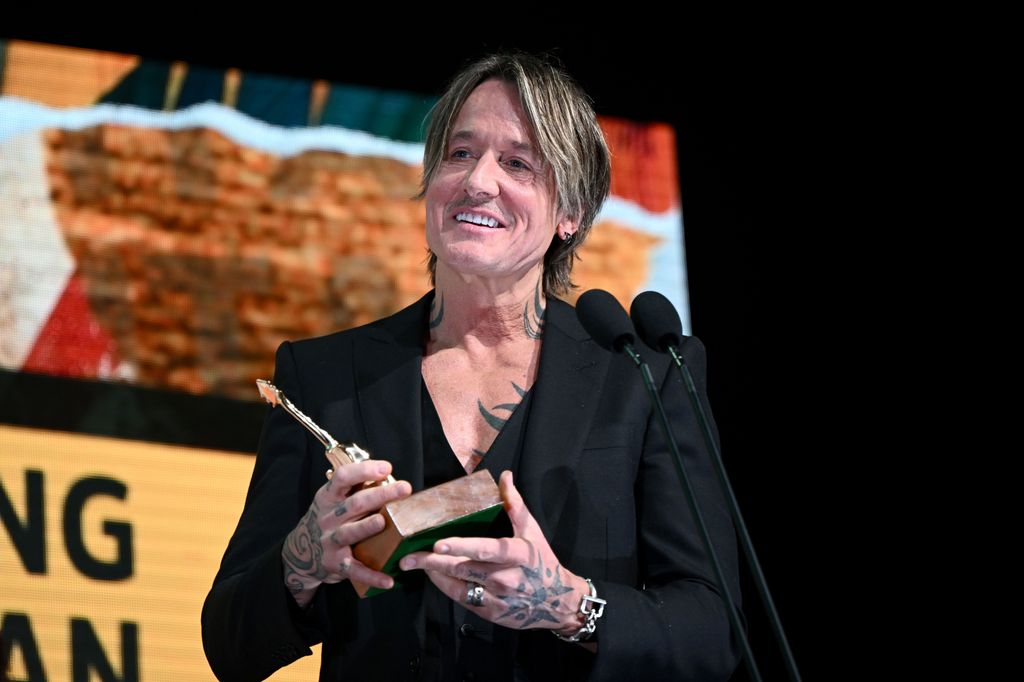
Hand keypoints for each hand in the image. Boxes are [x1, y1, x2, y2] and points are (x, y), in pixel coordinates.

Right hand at [282, 460, 411, 606]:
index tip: (386, 468)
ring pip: (349, 533)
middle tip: (404, 488)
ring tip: (383, 523)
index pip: (343, 477)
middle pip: (354, 504)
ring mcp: (330, 541)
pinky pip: (355, 570)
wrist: (301, 553)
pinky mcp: (335, 563)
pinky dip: (372, 576)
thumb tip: (388, 476)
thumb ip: (356, 489)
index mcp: (329, 497)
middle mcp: (328, 517)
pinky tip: (389, 580)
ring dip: (366, 527)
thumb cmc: (328, 519)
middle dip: (380, 494)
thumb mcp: (334, 500)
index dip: (364, 470)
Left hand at [399, 470, 587, 633]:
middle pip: (465, 569)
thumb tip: (505, 476)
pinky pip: (464, 599)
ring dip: (435, 575)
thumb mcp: (532, 531)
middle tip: (408, 558)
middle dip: (434, 563)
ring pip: (460, 586)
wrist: (558, 601)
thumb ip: (515, 503)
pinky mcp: (492, 613)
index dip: (462, 547)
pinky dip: (447, 587)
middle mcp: (508, 577)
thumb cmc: (541, 561)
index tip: (438, 544)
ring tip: (414, 564)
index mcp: (518, 554)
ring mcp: (499, 598)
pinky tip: (434, 577)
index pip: (487, 549)